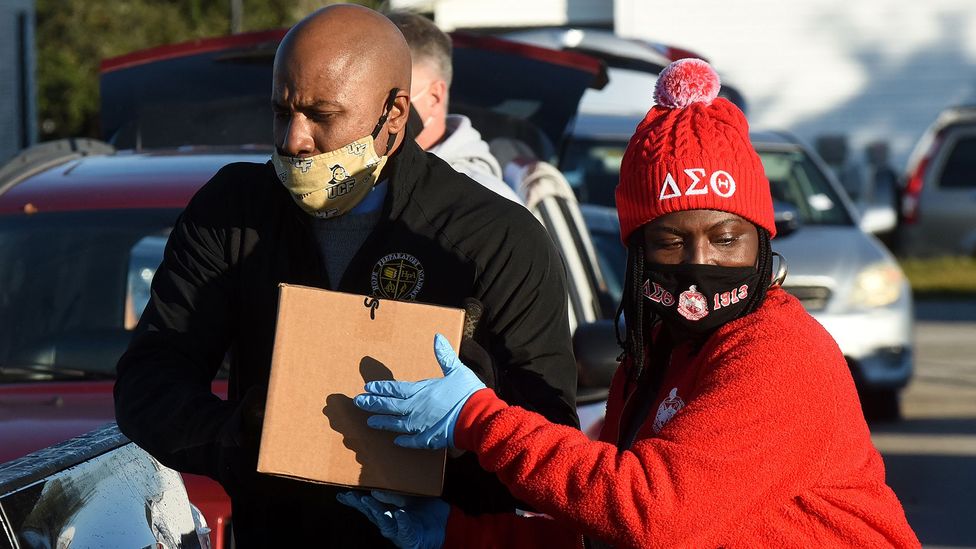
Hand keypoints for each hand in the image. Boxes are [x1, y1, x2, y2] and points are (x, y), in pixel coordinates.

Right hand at [336, 490, 447, 548]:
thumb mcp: (409, 498)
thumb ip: (393, 495)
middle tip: (352, 496)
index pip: (367, 506)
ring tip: (369, 500)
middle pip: (372, 514)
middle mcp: (390, 523)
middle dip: (361, 505)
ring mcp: (399, 532)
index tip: (342, 494)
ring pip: (385, 523)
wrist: (445, 526)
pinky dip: (402, 522)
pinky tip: (400, 514)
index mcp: (387, 512)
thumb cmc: (424, 512)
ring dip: (376, 512)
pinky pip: (406, 530)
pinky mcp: (412, 538)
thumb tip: (375, 489)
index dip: (354, 501)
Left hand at [354, 334, 485, 448]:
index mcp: (421, 391)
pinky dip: (403, 441)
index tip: (367, 388)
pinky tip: (396, 441)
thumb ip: (444, 355)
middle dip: (373, 404)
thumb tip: (437, 337)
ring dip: (382, 423)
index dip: (381, 388)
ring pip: (396, 424)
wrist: (478, 416)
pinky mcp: (429, 439)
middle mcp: (416, 408)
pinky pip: (412, 441)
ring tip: (370, 422)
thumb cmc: (468, 392)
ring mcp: (421, 425)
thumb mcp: (457, 369)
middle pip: (389, 406)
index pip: (395, 389)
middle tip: (358, 403)